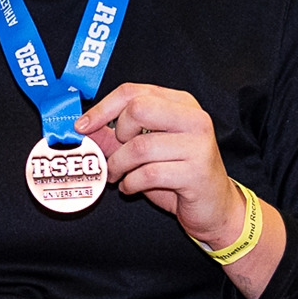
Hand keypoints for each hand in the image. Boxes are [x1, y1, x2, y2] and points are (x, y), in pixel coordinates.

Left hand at [74, 83, 246, 247]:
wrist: (214, 206)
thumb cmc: (177, 173)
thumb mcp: (144, 150)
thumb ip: (114, 136)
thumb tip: (83, 128)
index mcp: (180, 104)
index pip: (133, 92)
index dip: (102, 108)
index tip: (82, 126)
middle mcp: (193, 118)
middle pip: (138, 109)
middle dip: (117, 135)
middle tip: (116, 153)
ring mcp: (198, 145)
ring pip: (140, 146)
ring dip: (119, 165)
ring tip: (118, 175)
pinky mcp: (197, 172)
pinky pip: (149, 174)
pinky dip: (131, 183)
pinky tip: (132, 187)